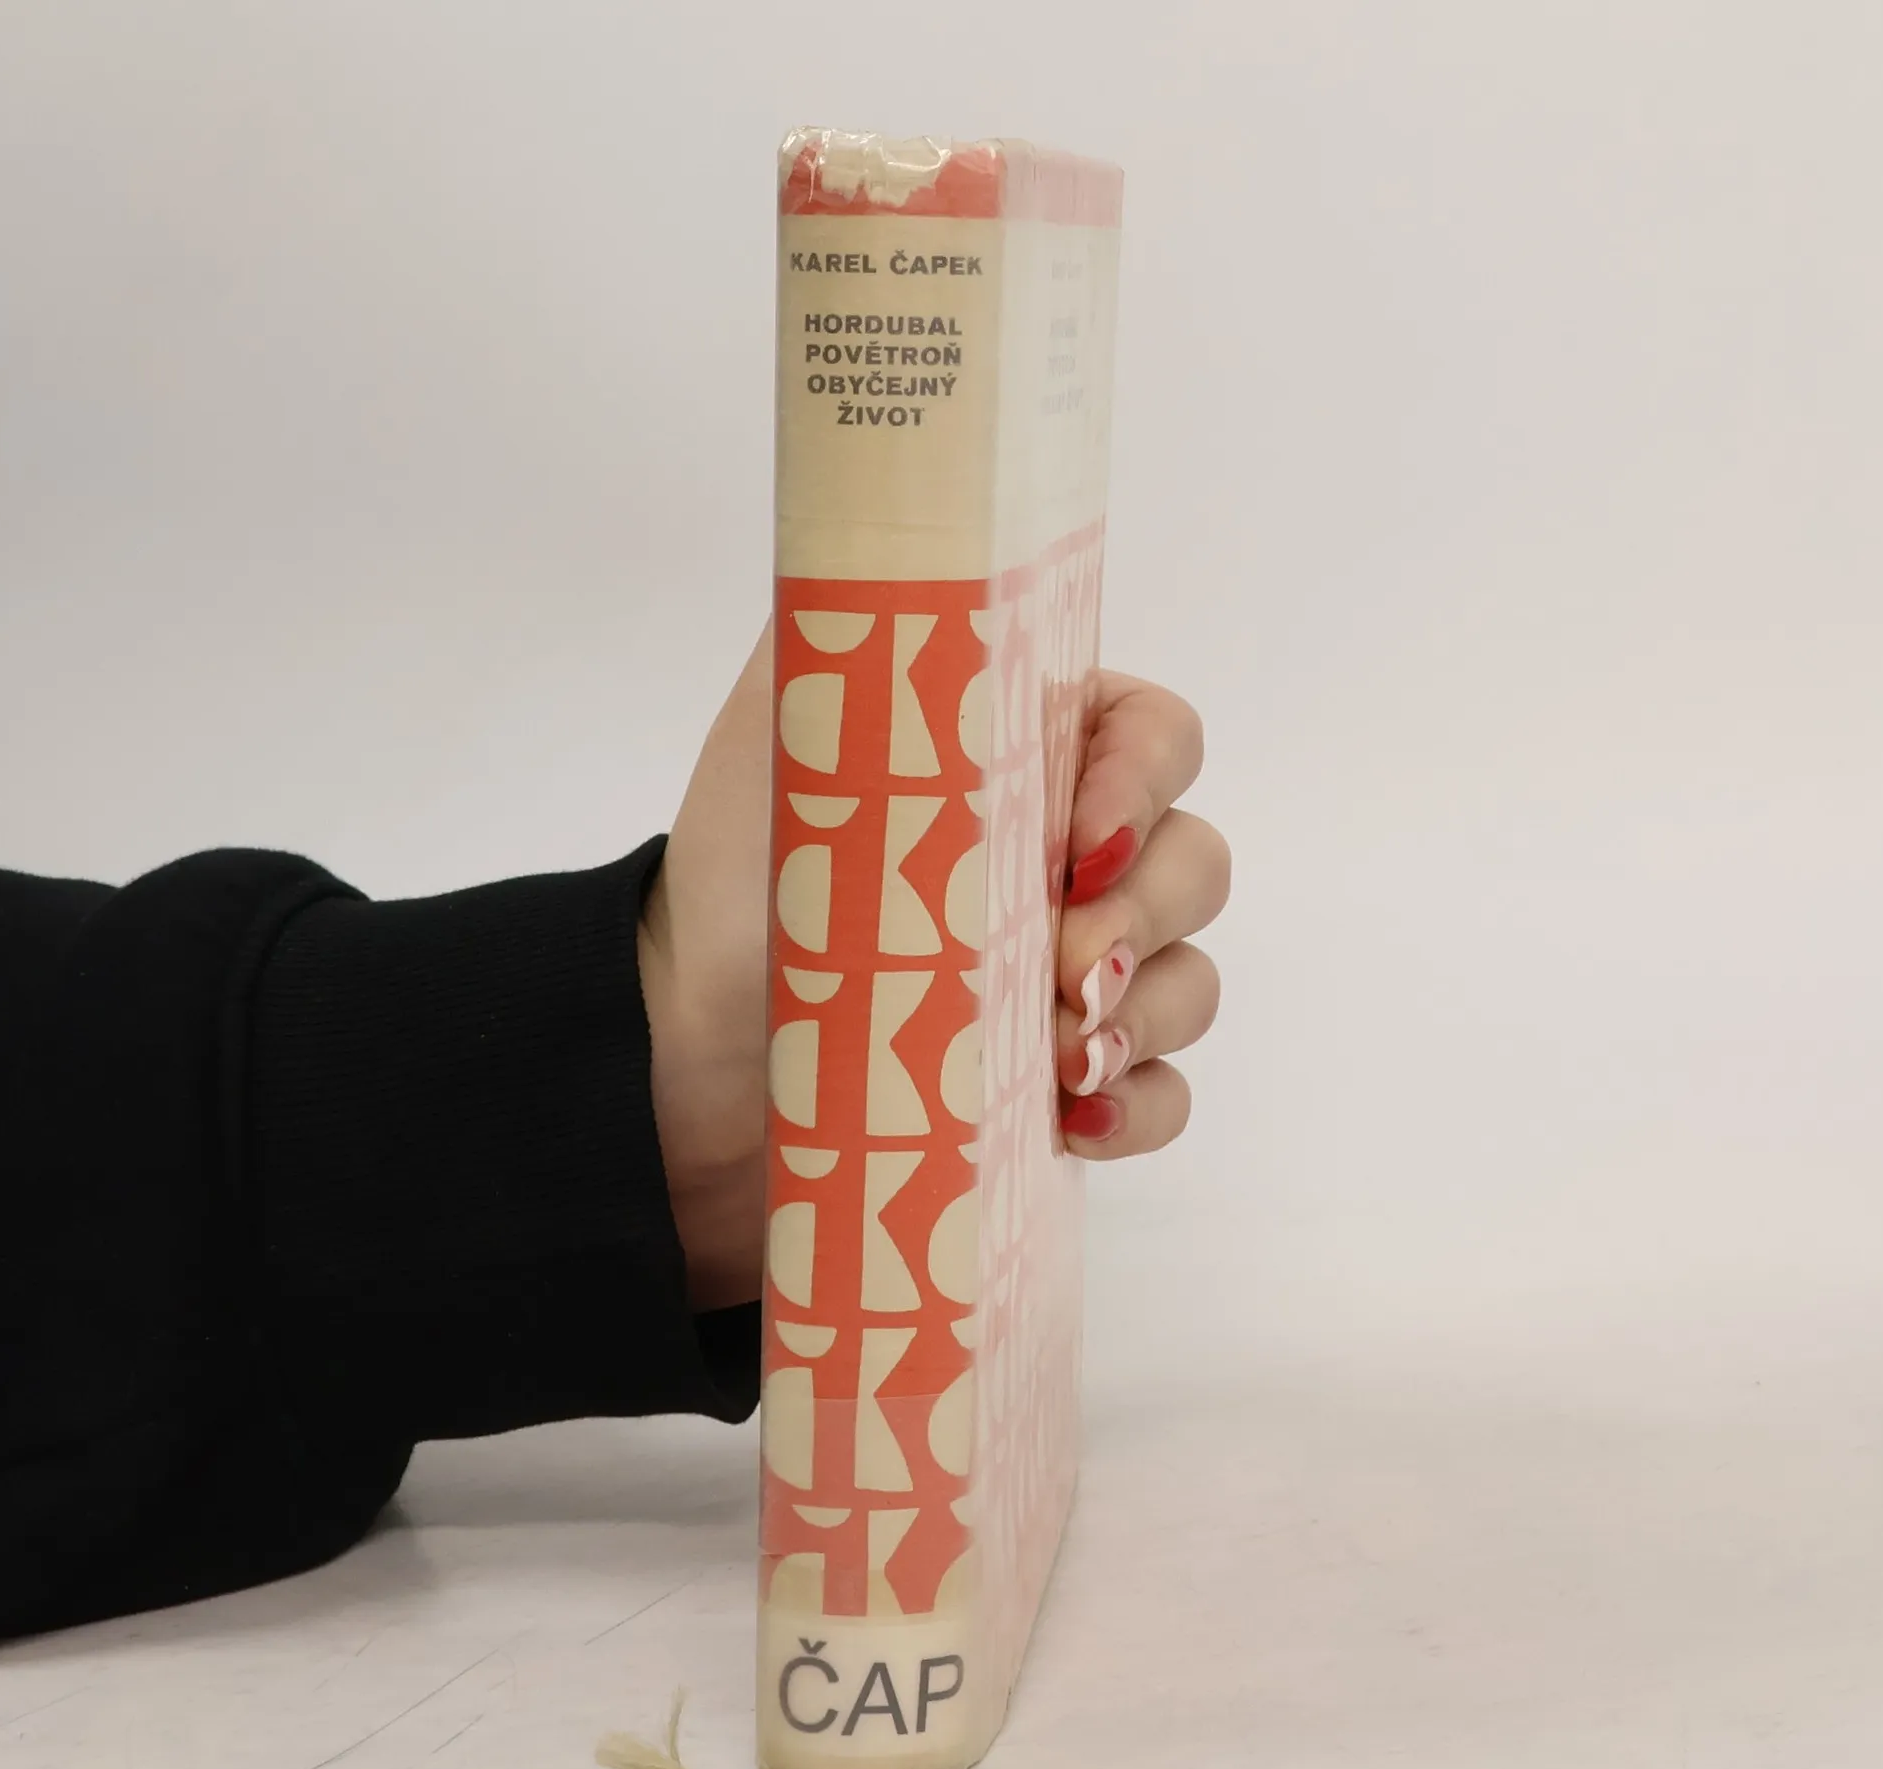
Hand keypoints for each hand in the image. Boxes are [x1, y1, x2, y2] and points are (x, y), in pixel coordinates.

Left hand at [639, 634, 1229, 1312]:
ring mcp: (1081, 979)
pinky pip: (1162, 1099)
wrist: (687, 1025)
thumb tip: (943, 535)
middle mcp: (1080, 863)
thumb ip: (871, 612)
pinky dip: (1139, 1110)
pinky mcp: (1067, 1084)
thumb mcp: (793, 711)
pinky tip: (1075, 1119)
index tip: (1082, 843)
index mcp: (1042, 757)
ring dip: (1146, 1018)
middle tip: (1068, 966)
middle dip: (1148, 916)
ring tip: (1065, 1058)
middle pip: (1194, 864)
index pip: (1158, 738)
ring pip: (1191, 983)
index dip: (1146, 784)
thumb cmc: (752, 862)